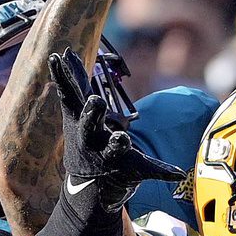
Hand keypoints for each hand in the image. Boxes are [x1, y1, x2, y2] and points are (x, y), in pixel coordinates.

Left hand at [49, 49, 183, 210]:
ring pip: (73, 102)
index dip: (119, 143)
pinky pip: (68, 91)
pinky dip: (63, 74)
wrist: (90, 179)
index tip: (122, 139)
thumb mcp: (137, 171)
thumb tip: (179, 175)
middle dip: (93, 113)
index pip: (116, 148)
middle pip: (90, 125)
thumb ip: (157, 171)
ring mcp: (79, 125)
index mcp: (110, 153)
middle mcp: (90, 139)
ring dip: (67, 82)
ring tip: (58, 60)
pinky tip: (56, 55)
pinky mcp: (73, 114)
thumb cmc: (120, 171)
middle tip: (96, 101)